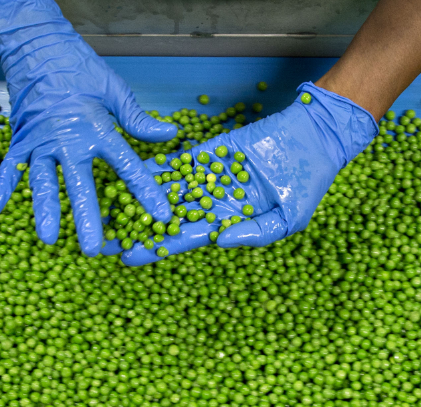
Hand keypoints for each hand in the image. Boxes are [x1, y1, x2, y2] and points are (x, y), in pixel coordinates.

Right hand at [0, 0, 176, 256]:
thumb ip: (139, 119)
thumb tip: (170, 135)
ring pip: (42, 183)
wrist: (37, 47)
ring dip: (44, 211)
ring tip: (48, 238)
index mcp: (96, 127)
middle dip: (86, 218)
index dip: (145, 191)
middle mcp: (66, 139)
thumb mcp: (115, 89)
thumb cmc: (78, 67)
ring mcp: (39, 142)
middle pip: (79, 185)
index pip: (126, 165)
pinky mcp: (20, 140)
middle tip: (92, 248)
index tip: (160, 215)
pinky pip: (7, 169)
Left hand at [121, 82, 376, 265]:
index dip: (156, 248)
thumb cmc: (309, 181)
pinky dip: (157, 166)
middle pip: (167, 217)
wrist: (315, 136)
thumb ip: (252, 232)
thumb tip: (217, 241)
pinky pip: (180, 161)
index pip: (185, 239)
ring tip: (107, 203)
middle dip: (137, 226)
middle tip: (104, 234)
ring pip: (168, 189)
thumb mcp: (288, 219)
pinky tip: (131, 171)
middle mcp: (213, 201)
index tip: (128, 257)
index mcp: (229, 222)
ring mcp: (209, 175)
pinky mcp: (210, 150)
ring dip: (139, 196)